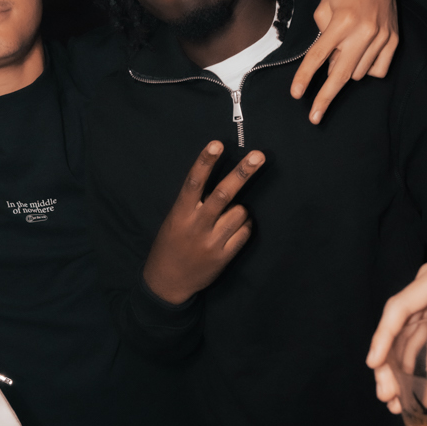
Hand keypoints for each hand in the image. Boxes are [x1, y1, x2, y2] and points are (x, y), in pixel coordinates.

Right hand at [142, 143, 264, 305]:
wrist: (167, 282)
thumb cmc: (171, 244)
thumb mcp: (174, 220)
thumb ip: (194, 204)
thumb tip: (224, 184)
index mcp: (180, 213)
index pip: (194, 182)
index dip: (205, 162)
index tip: (217, 143)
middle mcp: (196, 225)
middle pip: (223, 194)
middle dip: (242, 173)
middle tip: (259, 156)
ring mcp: (211, 242)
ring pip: (239, 213)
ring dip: (240, 210)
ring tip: (229, 217)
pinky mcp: (223, 256)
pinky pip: (244, 232)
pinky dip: (244, 226)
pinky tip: (234, 230)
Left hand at [292, 0, 399, 123]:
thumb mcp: (324, 8)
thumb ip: (323, 38)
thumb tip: (328, 67)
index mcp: (343, 21)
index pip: (319, 55)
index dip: (305, 77)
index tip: (296, 94)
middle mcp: (364, 31)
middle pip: (340, 74)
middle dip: (325, 98)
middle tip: (314, 118)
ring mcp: (382, 37)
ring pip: (358, 73)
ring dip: (346, 69)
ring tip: (345, 49)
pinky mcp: (394, 41)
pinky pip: (377, 71)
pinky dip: (366, 69)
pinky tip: (362, 53)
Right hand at [367, 250, 426, 404]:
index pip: (402, 305)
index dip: (384, 335)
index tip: (375, 363)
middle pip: (398, 324)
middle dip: (388, 361)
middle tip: (387, 395)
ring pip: (406, 335)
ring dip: (400, 368)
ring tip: (396, 401)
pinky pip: (424, 340)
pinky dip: (421, 366)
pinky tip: (423, 392)